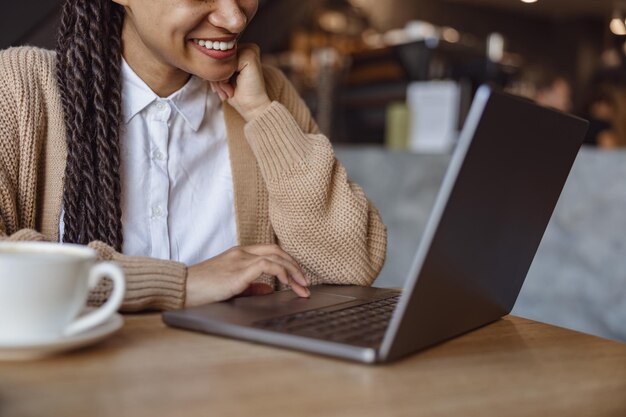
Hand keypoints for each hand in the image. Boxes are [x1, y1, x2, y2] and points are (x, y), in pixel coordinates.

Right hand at [184, 244, 309, 306]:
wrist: (182, 288)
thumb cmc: (202, 289)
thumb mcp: (231, 286)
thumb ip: (251, 286)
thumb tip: (269, 289)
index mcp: (239, 253)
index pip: (270, 250)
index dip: (288, 262)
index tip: (298, 277)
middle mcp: (241, 252)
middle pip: (277, 251)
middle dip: (295, 266)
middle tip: (306, 283)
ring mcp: (240, 259)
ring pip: (276, 256)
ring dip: (293, 272)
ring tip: (302, 287)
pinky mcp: (239, 270)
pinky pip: (268, 265)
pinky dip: (282, 272)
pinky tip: (287, 284)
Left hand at [210, 43, 271, 121]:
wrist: (251, 107)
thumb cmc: (236, 93)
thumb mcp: (221, 76)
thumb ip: (215, 63)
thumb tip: (199, 56)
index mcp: (242, 49)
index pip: (217, 53)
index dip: (212, 70)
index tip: (216, 86)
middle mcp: (247, 47)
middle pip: (218, 55)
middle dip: (214, 75)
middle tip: (221, 92)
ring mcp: (250, 50)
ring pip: (221, 59)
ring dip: (218, 78)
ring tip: (227, 91)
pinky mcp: (250, 56)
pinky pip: (228, 63)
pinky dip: (224, 78)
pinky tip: (231, 88)